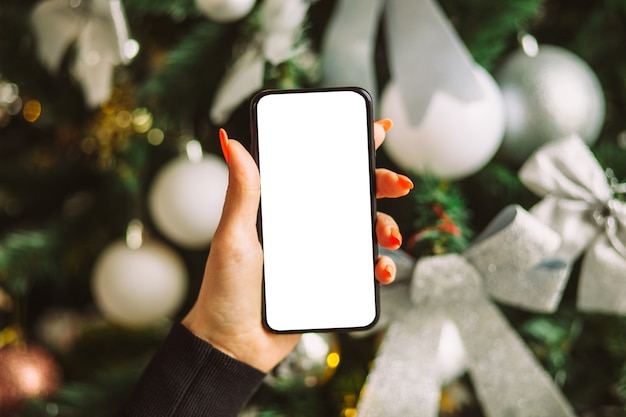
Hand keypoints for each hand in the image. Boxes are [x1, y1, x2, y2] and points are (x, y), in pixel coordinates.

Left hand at [181, 119, 412, 372]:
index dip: (348, 149)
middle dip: (381, 185)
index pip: (317, 169)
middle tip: (398, 186)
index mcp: (282, 207)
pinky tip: (382, 271)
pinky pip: (363, 268)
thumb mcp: (233, 237)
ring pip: (364, 230)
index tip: (374, 132)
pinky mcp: (331, 280)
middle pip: (351, 195)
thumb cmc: (224, 290)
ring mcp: (320, 253)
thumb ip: (241, 191)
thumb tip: (230, 141)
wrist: (234, 345)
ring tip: (391, 237)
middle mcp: (305, 225)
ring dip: (386, 227)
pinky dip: (380, 267)